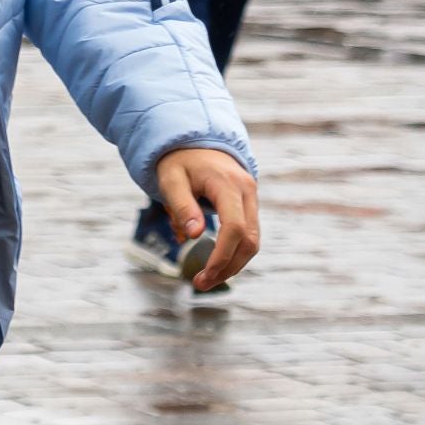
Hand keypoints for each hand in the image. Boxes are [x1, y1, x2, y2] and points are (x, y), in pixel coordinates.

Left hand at [155, 147, 259, 291]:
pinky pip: (249, 234)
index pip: (234, 227)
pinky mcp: (249, 204)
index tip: (204, 276)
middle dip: (228, 267)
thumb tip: (194, 235)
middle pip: (249, 239)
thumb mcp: (171, 180)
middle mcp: (247, 190)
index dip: (222, 256)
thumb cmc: (179, 161)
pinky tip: (216, 263)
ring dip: (234, 264)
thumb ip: (182, 206)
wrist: (195, 140)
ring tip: (207, 279)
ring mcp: (251, 197)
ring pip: (254, 241)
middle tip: (200, 284)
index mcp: (227, 183)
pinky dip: (236, 253)